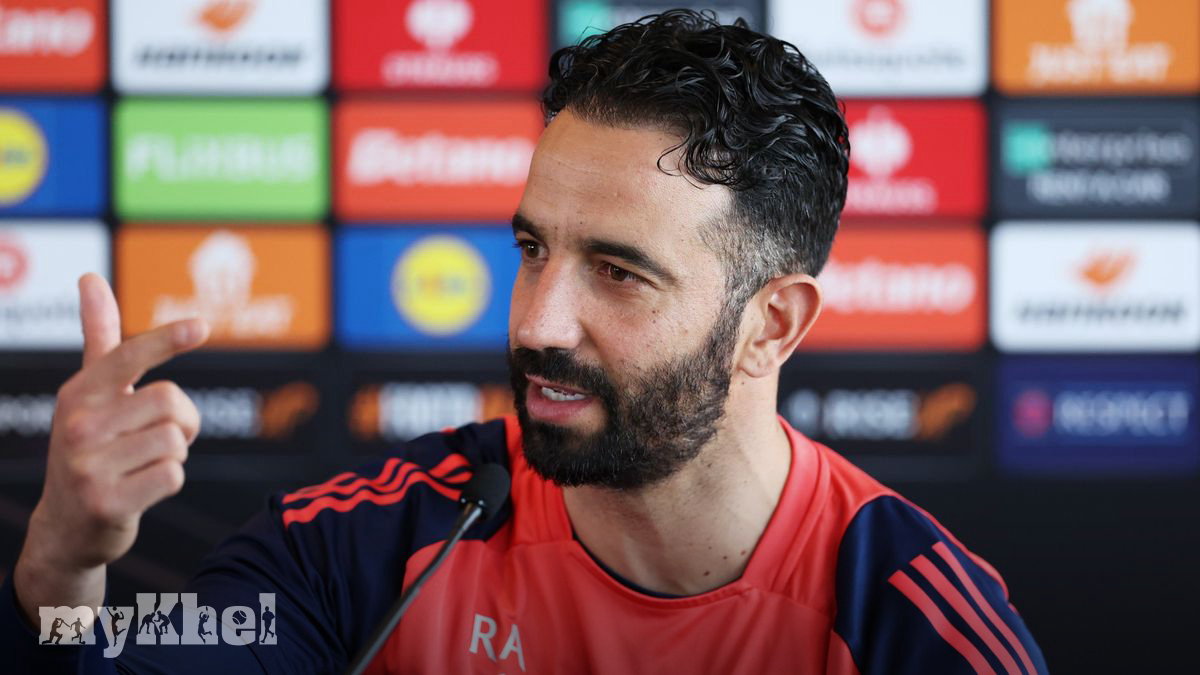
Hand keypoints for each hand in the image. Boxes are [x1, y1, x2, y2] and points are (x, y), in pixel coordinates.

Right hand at [13, 274, 208, 624]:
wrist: (64, 527)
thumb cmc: (90, 448)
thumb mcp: (88, 395)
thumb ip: (98, 338)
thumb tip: (90, 276)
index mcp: (78, 394)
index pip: (127, 357)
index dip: (166, 341)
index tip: (201, 326)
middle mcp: (77, 426)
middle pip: (170, 401)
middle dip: (181, 420)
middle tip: (155, 439)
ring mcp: (89, 466)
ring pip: (175, 439)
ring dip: (173, 453)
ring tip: (141, 465)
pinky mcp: (107, 502)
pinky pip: (174, 474)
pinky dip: (169, 480)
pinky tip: (141, 489)